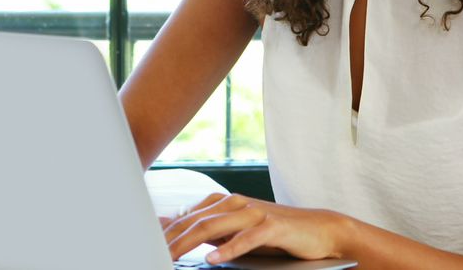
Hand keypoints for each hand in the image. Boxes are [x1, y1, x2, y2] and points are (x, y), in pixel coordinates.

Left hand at [163, 193, 349, 263]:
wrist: (319, 231)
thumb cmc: (274, 234)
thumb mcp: (234, 232)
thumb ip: (203, 229)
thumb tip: (167, 227)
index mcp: (224, 203)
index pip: (186, 217)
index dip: (164, 232)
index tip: (143, 246)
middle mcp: (236, 203)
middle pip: (195, 221)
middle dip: (170, 239)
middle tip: (149, 254)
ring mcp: (254, 213)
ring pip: (215, 226)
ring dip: (189, 243)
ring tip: (170, 257)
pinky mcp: (273, 226)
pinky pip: (247, 238)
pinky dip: (228, 248)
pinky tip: (212, 259)